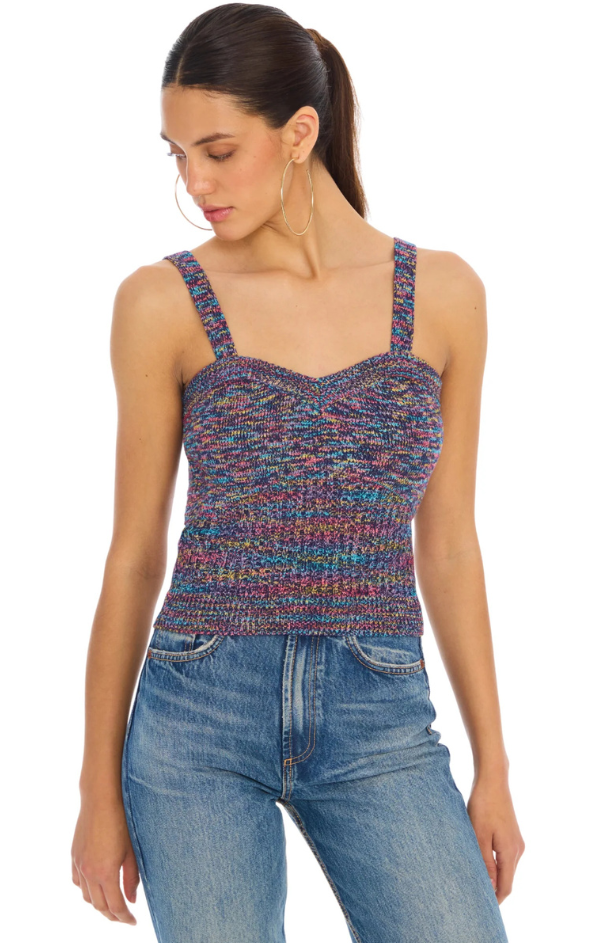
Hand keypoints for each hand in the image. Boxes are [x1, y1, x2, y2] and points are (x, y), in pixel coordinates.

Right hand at [71, 797, 138, 924]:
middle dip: (112, 915)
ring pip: (87, 897)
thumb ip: (131, 878)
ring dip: (99, 905)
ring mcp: (79, 864)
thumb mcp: (132, 851)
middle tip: (124, 918)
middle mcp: (89, 872)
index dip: (124, 917)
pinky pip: (77, 882)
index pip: (115, 906)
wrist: (100, 799)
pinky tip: (95, 888)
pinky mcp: (74, 856)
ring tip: (111, 905)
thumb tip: (131, 901)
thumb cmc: (122, 821)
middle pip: (99, 906)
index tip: (133, 922)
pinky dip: (86, 891)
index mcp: (105, 873)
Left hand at [467, 775, 524, 904]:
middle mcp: (518, 849)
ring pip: (506, 867)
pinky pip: (505, 856)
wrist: (493, 780)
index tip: (482, 906)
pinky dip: (495, 864)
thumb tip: (489, 886)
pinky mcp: (512, 834)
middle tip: (474, 894)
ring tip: (475, 879)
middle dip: (493, 889)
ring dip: (493, 875)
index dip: (495, 899)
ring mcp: (516, 841)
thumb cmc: (483, 805)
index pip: (506, 886)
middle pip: (507, 879)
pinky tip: (481, 861)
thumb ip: (485, 862)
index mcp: (510, 852)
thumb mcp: (479, 835)